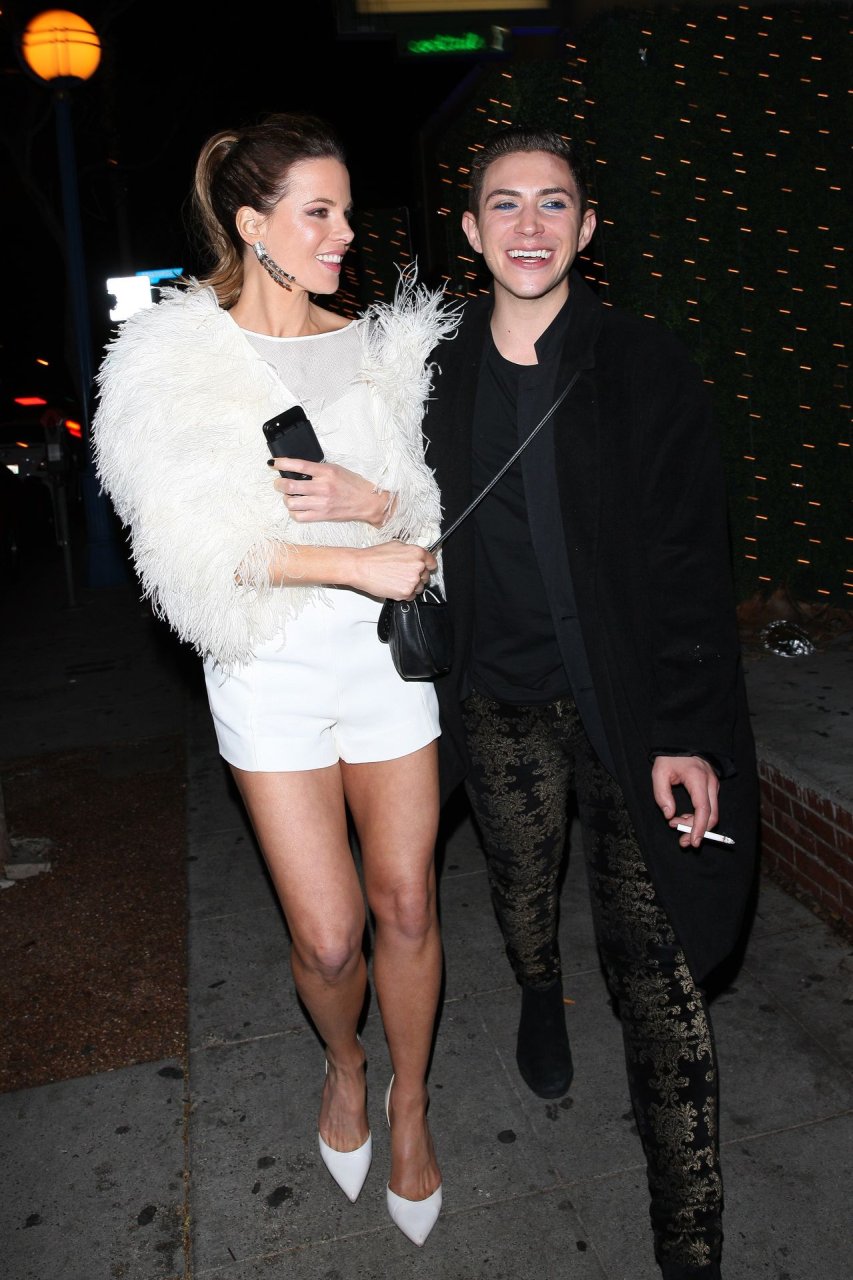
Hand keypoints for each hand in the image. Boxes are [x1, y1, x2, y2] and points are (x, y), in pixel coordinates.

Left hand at [270, 460, 389, 526]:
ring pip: (291, 502)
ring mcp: (322, 503)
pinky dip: (293, 512)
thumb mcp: (336, 470)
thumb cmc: (352, 484)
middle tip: (279, 483)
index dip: (282, 463)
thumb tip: (296, 471)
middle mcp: (323, 487)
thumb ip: (317, 470)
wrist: (368, 502)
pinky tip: (297, 508)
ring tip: (290, 497)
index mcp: (326, 472)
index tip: (273, 463)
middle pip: (290, 486)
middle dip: (279, 484)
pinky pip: (299, 516)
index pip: (298, 465)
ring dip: (286, 499)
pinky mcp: (322, 516)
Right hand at [348, 541, 436, 600]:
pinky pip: (411, 596)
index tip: (424, 569)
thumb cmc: (374, 557)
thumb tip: (416, 556)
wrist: (361, 567)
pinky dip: (404, 594)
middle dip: (417, 576)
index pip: (432, 563)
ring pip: (419, 587)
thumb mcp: (396, 545)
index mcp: (417, 553)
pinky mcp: (406, 592)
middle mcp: (418, 566)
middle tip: (404, 574)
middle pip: (426, 576)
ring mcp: (413, 580)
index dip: (427, 566)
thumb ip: (410, 551)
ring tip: (397, 580)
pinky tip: (394, 586)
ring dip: (411, 586)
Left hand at [651, 755, 719, 848]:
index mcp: (698, 779)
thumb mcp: (659, 772)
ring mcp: (713, 786)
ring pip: (711, 813)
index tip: (694, 841)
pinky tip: (683, 817)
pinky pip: (709, 807)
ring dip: (696, 824)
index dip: (699, 828)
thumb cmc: (670, 757)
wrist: (682, 742)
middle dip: (699, 831)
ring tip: (676, 824)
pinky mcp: (711, 788)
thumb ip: (662, 794)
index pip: (703, 809)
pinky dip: (698, 817)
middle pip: (712, 816)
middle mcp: (710, 784)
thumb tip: (669, 814)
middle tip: (682, 841)